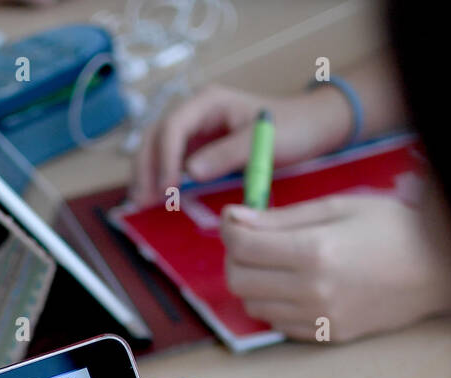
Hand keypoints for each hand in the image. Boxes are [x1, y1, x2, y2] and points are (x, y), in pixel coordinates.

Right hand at [130, 84, 353, 206]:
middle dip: (146, 167)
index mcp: (208, 102)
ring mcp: (196, 130)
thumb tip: (190, 172)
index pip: (173, 127)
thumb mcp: (261, 142)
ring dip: (147, 174)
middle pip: (156, 136)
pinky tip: (156, 197)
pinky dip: (161, 177)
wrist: (309, 128)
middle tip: (143, 201)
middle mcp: (196, 113)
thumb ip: (226, 154)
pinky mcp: (200, 148)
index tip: (168, 189)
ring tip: (141, 202)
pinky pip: (172, 161)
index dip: (165, 159)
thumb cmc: (290, 128)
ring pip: (158, 148)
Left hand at [220, 194, 446, 341]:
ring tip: (276, 261)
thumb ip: (282, 217)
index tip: (235, 219)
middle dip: (235, 257)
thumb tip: (235, 218)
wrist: (438, 270)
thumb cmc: (394, 228)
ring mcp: (320, 318)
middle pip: (239, 280)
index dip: (230, 230)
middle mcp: (312, 291)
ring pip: (254, 306)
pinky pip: (279, 323)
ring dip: (253, 282)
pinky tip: (294, 284)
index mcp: (315, 252)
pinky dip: (274, 303)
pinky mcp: (328, 335)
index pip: (243, 247)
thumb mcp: (338, 206)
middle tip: (251, 240)